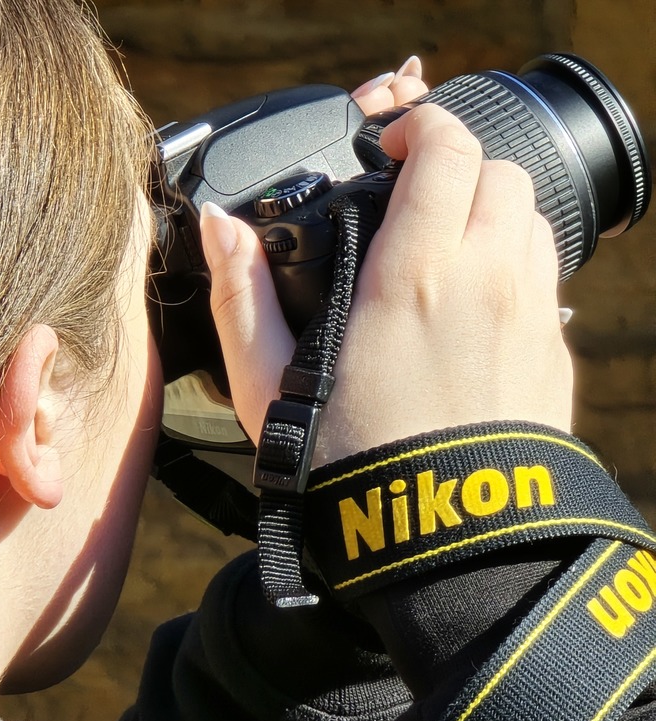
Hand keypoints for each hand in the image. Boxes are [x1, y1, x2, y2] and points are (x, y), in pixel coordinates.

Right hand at [200, 63, 572, 465]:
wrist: (433, 542)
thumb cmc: (345, 466)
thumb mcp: (266, 385)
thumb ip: (240, 297)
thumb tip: (219, 228)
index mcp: (415, 277)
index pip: (448, 150)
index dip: (420, 129)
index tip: (391, 146)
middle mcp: (487, 281)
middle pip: (499, 172)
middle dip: (457, 168)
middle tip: (413, 198)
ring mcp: (529, 316)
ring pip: (530, 219)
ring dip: (489, 213)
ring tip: (443, 250)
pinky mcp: (550, 356)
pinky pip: (545, 278)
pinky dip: (513, 264)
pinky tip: (473, 307)